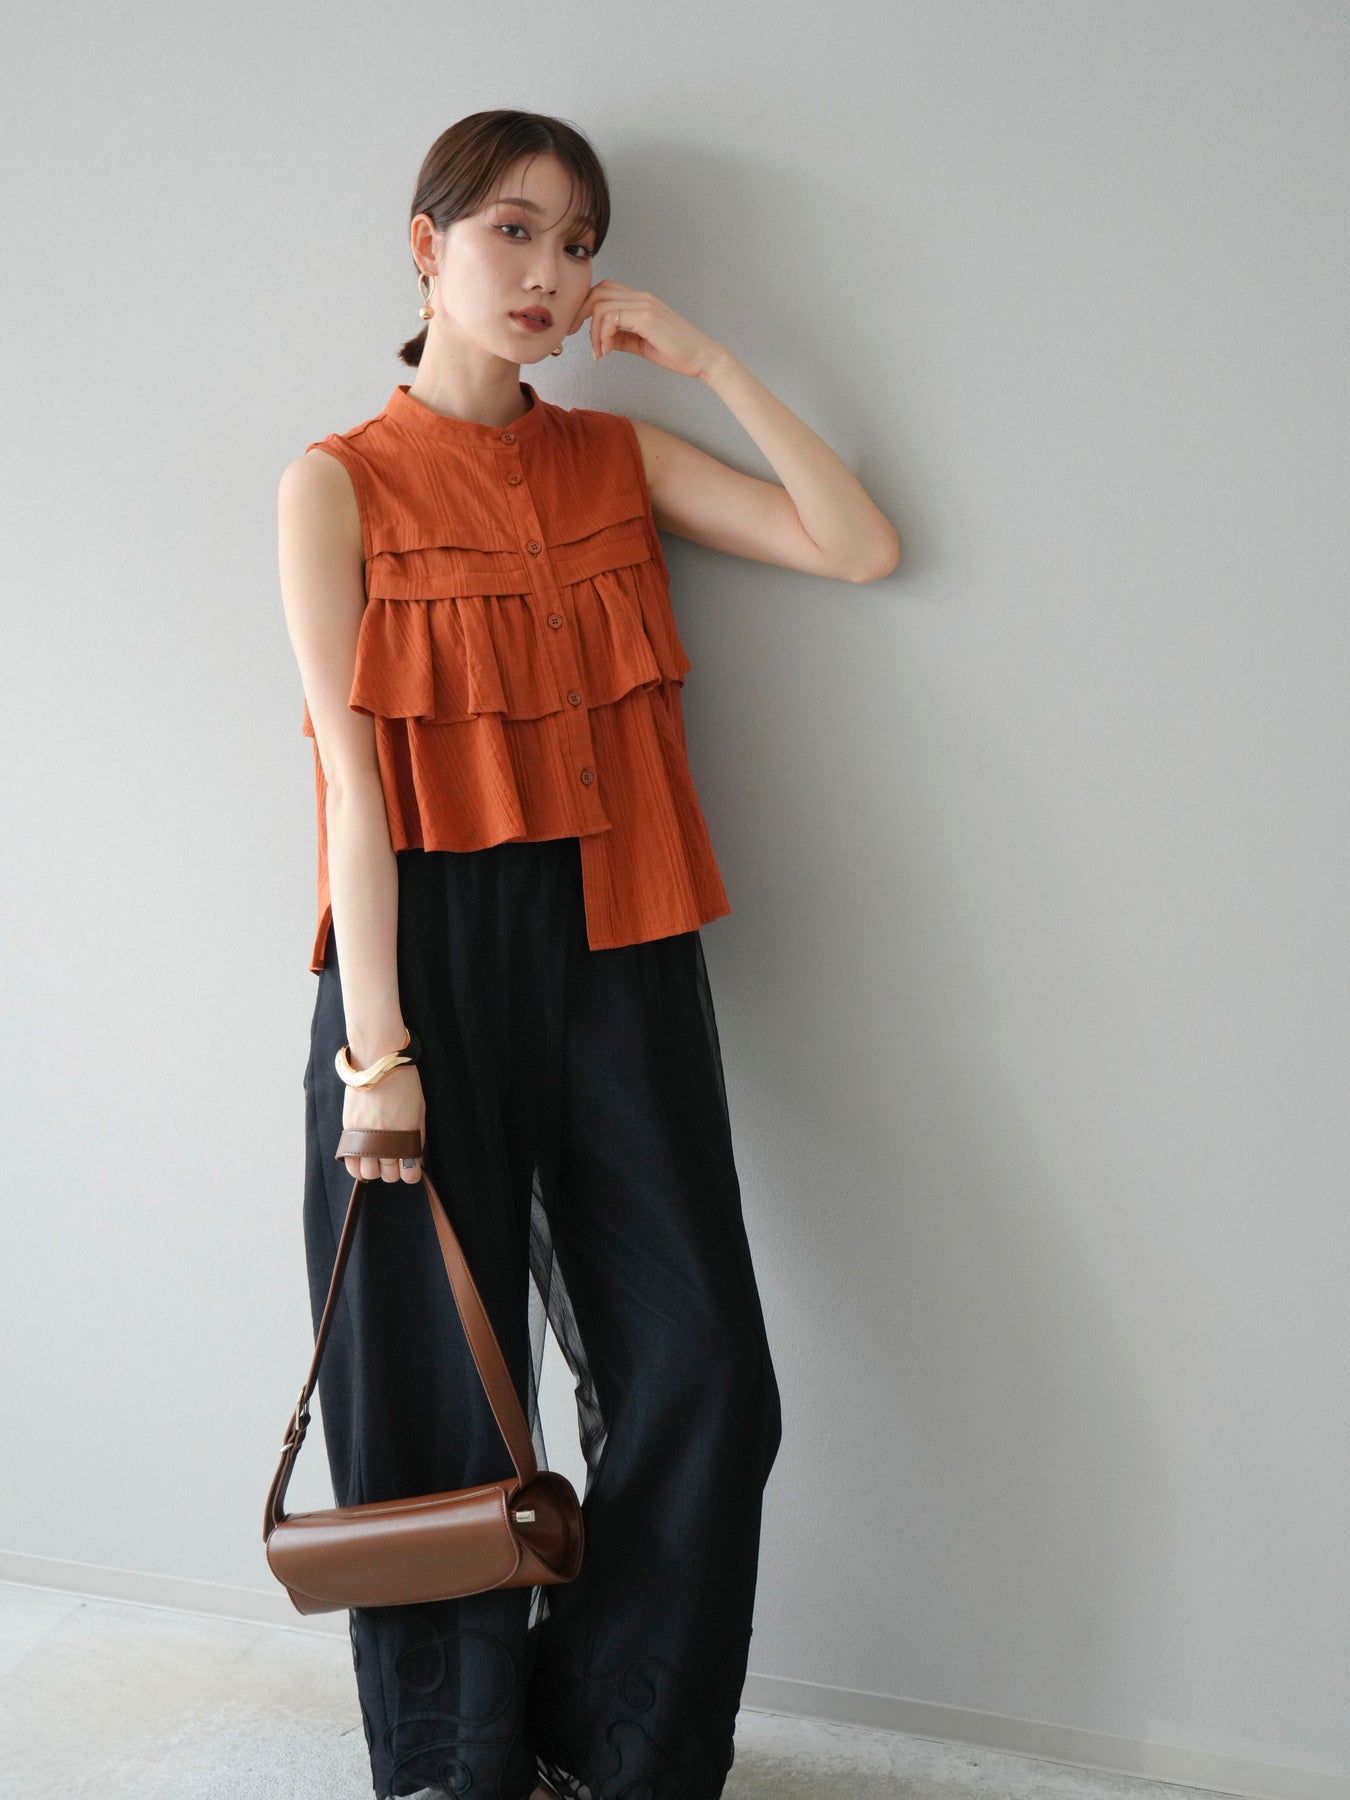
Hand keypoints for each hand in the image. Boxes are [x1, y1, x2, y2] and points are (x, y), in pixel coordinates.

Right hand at [340, 1063, 426, 1185]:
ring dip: (373, 1170)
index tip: (411, 1168)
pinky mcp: (349, 1128)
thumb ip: (416, 1136)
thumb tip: (415, 1158)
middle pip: (388, 1175)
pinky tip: (362, 1158)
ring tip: (377, 1160)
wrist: (377, 1060)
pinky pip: (349, 1160)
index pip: (410, 1173)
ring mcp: (365, 1135)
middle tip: (394, 1161)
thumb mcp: (419, 1109)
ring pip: (366, 1172)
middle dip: (393, 1171)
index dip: (411, 1173)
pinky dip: (355, 1165)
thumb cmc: (403, 1081)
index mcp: (407, 1134)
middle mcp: (385, 1138)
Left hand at [569, 279, 726, 380]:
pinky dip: (602, 336)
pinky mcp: (646, 317)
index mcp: (640, 301)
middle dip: (579, 313)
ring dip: (592, 331)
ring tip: (599, 352)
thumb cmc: (677, 353)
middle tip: (573, 335)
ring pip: (600, 305)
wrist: (703, 358)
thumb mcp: (642, 344)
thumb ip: (622, 338)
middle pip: (597, 291)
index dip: (585, 307)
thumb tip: (603, 340)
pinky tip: (607, 352)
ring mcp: (644, 305)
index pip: (603, 290)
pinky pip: (610, 318)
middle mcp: (641, 297)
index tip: (578, 330)